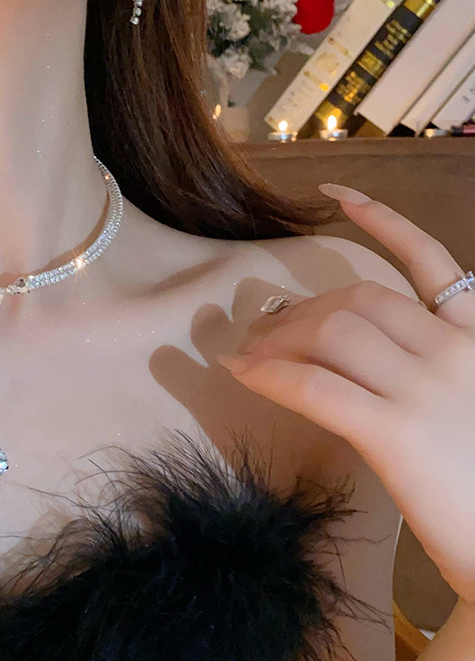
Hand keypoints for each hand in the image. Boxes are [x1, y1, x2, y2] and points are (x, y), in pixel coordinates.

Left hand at [216, 184, 474, 601]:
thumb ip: (430, 370)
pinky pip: (316, 385)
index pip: (428, 261)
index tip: (339, 195)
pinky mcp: (396, 431)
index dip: (382, 222)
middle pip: (357, 299)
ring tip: (247, 357)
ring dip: (278, 340)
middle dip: (300, 310)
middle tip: (263, 332)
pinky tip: (241, 374)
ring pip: (332, 333)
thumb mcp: (469, 407)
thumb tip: (356, 358)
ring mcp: (426, 387)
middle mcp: (456, 349)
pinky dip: (271, 375)